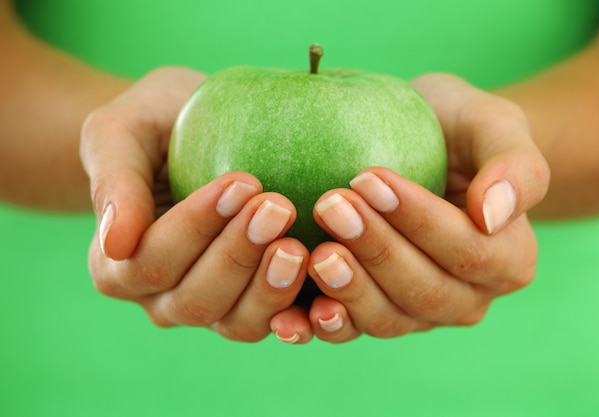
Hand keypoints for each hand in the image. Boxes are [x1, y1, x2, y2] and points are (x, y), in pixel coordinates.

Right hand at [80, 67, 310, 341]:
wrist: (192, 132)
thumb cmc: (152, 126)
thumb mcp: (119, 133)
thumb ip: (113, 184)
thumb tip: (116, 244)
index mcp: (118, 264)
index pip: (152, 260)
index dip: (196, 228)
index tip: (241, 182)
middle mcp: (162, 297)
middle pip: (196, 299)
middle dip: (239, 256)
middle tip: (279, 207)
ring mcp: (212, 306)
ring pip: (237, 322)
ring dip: (271, 288)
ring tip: (301, 246)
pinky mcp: (255, 302)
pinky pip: (277, 323)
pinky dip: (303, 315)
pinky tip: (327, 290)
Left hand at [273, 73, 549, 342]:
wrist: (426, 145)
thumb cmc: (459, 130)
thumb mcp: (494, 126)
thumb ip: (516, 167)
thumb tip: (492, 215)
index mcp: (507, 259)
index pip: (467, 250)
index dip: (418, 221)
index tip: (370, 178)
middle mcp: (466, 296)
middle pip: (425, 291)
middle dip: (376, 250)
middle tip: (331, 206)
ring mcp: (418, 312)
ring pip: (387, 319)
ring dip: (349, 289)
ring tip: (314, 251)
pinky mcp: (375, 312)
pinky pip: (351, 331)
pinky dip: (322, 327)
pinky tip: (292, 314)